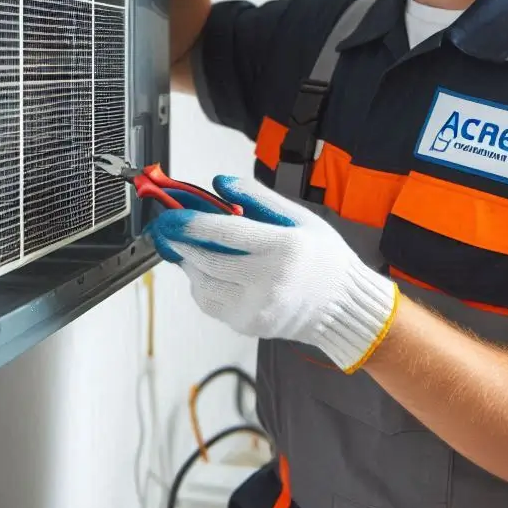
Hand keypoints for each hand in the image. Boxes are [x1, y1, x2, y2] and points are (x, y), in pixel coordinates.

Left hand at [145, 177, 399, 372]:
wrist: (342, 307)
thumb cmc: (324, 259)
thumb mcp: (299, 218)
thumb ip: (257, 197)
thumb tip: (220, 183)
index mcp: (283, 248)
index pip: (225, 233)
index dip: (190, 222)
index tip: (170, 215)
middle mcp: (268, 281)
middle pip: (207, 259)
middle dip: (179, 242)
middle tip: (165, 228)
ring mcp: (256, 307)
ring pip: (202, 283)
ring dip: (188, 263)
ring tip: (188, 247)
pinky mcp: (248, 324)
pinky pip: (210, 303)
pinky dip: (201, 284)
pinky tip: (207, 271)